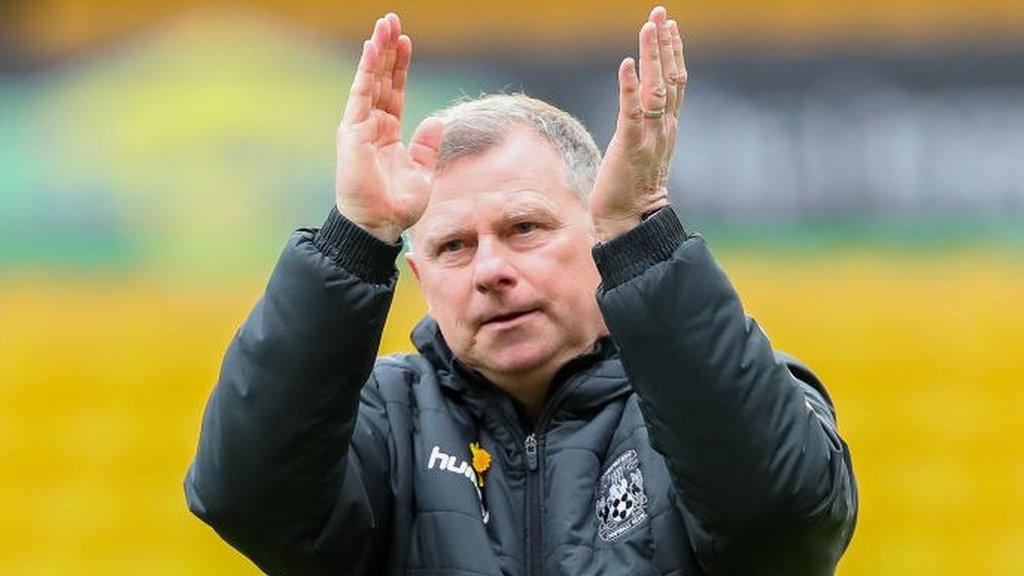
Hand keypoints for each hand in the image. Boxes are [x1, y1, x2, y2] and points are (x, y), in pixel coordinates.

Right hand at [335, 14, 443, 242]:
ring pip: (371, 81)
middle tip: (391, 20)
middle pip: (381, 79)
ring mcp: (360, 128)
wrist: (380, 226)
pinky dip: (367, 71)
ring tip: (384, 24)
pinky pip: (362, 95)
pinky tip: (373, 48)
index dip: (400, 66)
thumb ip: (427, 146)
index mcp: (388, 134)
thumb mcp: (422, 173)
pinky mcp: (353, 132)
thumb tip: (437, 120)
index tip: (406, 41)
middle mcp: (372, 126)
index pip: (394, 92)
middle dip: (387, 49)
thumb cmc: (397, 207)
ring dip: (377, 52)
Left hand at [589, 6, 685, 241]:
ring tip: (650, 26)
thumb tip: (639, 112)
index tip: (670, 26)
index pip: (676, 83)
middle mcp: (664, 129)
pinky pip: (632, 111)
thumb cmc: (631, 190)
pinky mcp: (630, 145)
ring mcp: (649, 137)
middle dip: (666, 44)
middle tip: (661, 13)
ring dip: (653, 56)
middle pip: (671, 78)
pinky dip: (630, 86)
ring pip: (657, 89)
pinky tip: (626, 63)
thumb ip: (646, 130)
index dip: (674, 53)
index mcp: (668, 129)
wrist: (629, 221)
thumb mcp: (643, 152)